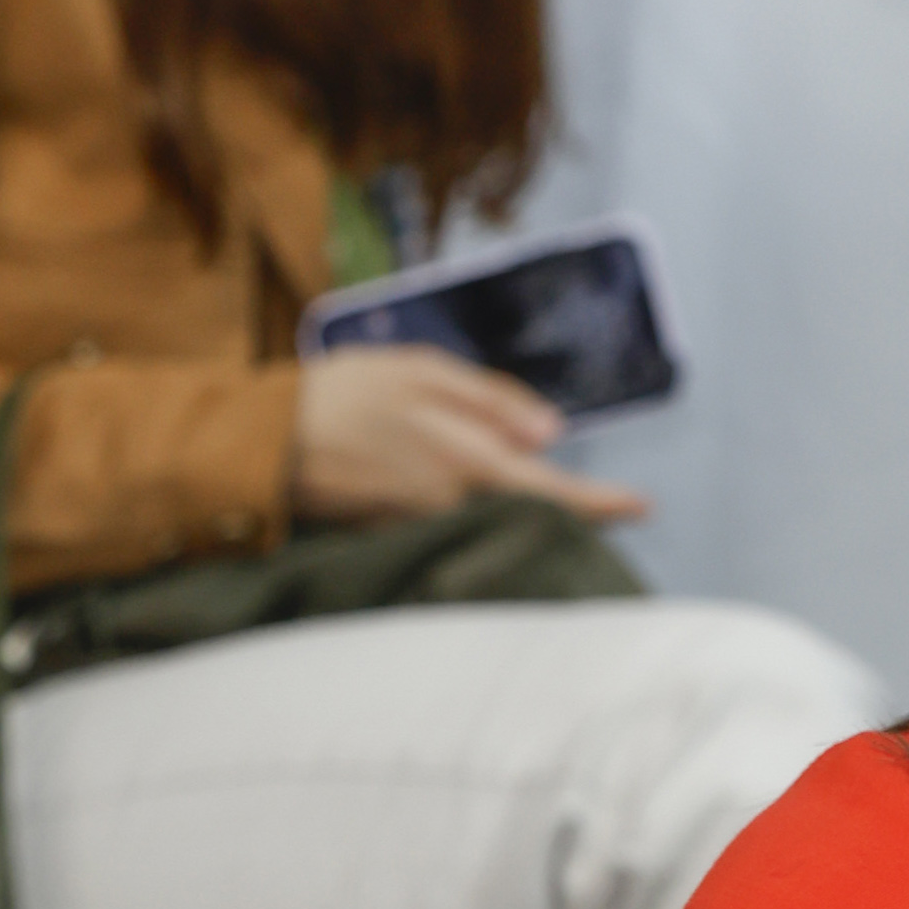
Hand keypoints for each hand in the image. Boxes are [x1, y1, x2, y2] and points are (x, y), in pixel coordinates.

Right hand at [290, 345, 644, 532]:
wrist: (265, 444)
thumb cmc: (346, 394)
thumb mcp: (425, 375)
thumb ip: (492, 401)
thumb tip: (554, 430)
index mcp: (467, 462)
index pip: (550, 489)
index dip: (600, 501)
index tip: (643, 508)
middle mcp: (450, 506)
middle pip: (519, 509)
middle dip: (552, 502)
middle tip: (589, 495)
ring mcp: (419, 525)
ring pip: (482, 515)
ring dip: (502, 501)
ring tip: (513, 483)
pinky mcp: (390, 533)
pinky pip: (442, 521)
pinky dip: (458, 507)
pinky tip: (444, 486)